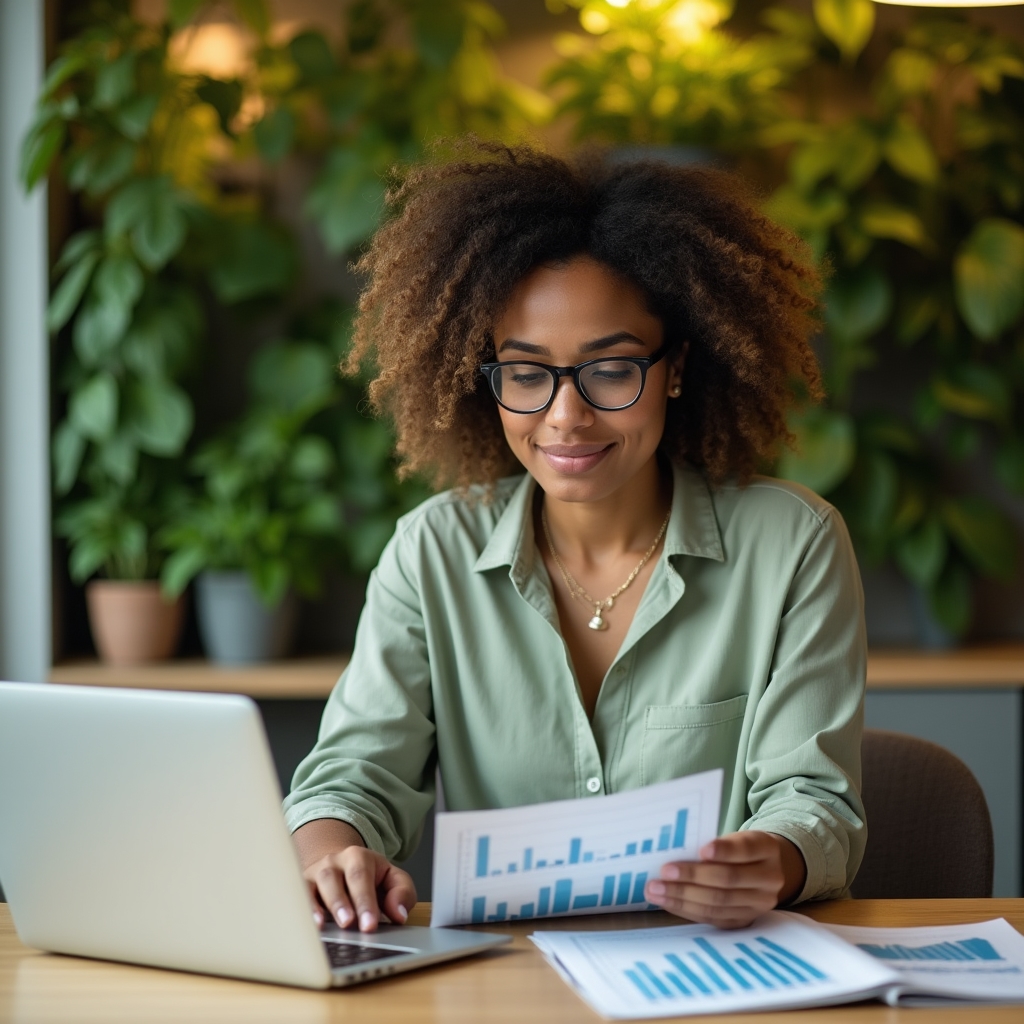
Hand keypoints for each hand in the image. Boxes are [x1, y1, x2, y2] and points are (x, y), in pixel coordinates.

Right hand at [292, 818, 416, 932]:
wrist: (342, 865)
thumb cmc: (371, 878)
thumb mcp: (393, 880)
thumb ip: (402, 893)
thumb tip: (399, 915)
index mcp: (358, 857)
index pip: (361, 877)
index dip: (365, 901)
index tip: (370, 925)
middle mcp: (333, 862)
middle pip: (333, 878)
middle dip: (341, 902)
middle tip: (349, 924)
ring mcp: (314, 874)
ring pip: (310, 885)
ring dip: (316, 907)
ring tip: (324, 927)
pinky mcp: (301, 887)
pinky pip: (296, 897)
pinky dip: (300, 911)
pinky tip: (306, 926)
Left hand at [644, 831, 805, 928]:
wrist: (763, 870)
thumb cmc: (738, 848)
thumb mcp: (734, 838)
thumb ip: (714, 844)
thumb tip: (675, 851)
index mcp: (767, 849)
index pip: (745, 849)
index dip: (723, 850)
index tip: (700, 850)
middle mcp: (769, 878)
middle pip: (728, 879)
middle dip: (693, 876)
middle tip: (664, 872)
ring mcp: (759, 904)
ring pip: (719, 902)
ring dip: (683, 897)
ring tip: (656, 890)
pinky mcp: (745, 921)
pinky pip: (714, 918)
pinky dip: (687, 910)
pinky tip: (668, 902)